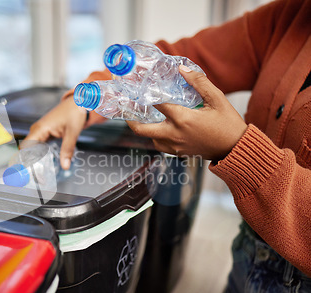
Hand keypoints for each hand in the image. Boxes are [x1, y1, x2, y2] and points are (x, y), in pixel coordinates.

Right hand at [24, 95, 86, 168]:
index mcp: (40, 129)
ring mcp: (39, 131)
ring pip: (31, 148)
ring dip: (33, 160)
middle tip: (37, 178)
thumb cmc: (74, 112)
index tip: (29, 173)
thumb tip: (65, 166)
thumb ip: (67, 150)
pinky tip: (43, 163)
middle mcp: (37, 130)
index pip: (25, 148)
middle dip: (29, 164)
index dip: (25, 161)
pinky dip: (38, 155)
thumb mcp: (72, 132)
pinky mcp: (44, 133)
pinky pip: (37, 146)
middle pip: (26, 150)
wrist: (78, 103)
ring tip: (40, 174)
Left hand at [127, 65, 247, 160]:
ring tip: (146, 116)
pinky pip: (160, 145)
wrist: (236, 149)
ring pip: (150, 139)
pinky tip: (162, 126)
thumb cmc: (228, 124)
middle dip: (131, 119)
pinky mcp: (179, 153)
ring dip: (146, 128)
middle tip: (128, 109)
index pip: (156, 104)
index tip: (139, 87)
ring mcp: (175, 146)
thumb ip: (199, 82)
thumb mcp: (217, 99)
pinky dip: (157, 136)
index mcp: (182, 119)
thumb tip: (182, 68)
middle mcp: (174, 134)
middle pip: (142, 130)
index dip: (146, 94)